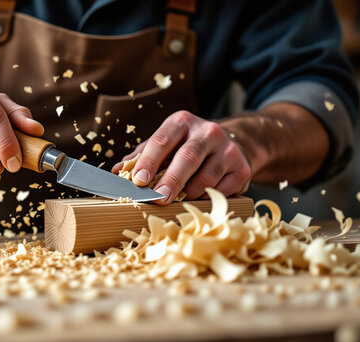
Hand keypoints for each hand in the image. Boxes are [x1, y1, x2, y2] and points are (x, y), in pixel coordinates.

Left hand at [112, 111, 250, 203]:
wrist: (232, 146)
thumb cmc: (187, 148)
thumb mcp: (165, 145)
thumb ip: (141, 156)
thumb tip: (116, 172)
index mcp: (182, 122)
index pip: (162, 140)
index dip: (149, 160)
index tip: (138, 180)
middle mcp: (207, 131)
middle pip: (187, 157)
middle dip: (170, 180)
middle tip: (157, 198)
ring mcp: (228, 150)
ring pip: (206, 177)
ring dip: (188, 193)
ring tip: (177, 202)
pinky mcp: (242, 169)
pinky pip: (222, 190)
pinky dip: (207, 200)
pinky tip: (198, 201)